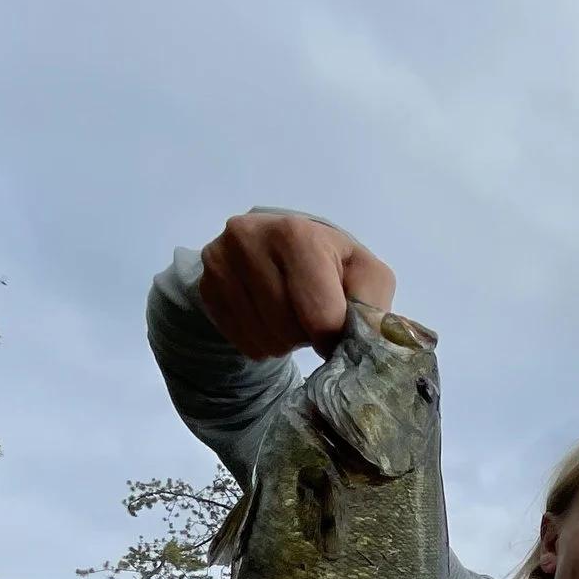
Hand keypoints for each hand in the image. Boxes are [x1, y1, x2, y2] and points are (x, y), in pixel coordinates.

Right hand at [197, 210, 396, 360]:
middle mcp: (250, 239)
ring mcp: (220, 262)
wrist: (283, 247)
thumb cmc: (333, 263)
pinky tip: (270, 319)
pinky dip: (262, 342)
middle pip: (288, 330)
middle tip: (312, 317)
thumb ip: (373, 306)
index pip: (319, 315)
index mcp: (297, 233)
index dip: (334, 337)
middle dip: (307, 335)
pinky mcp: (205, 285)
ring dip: (286, 341)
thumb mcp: (366, 275)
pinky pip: (241, 342)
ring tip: (292, 316)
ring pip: (264, 340)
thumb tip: (370, 344)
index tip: (338, 332)